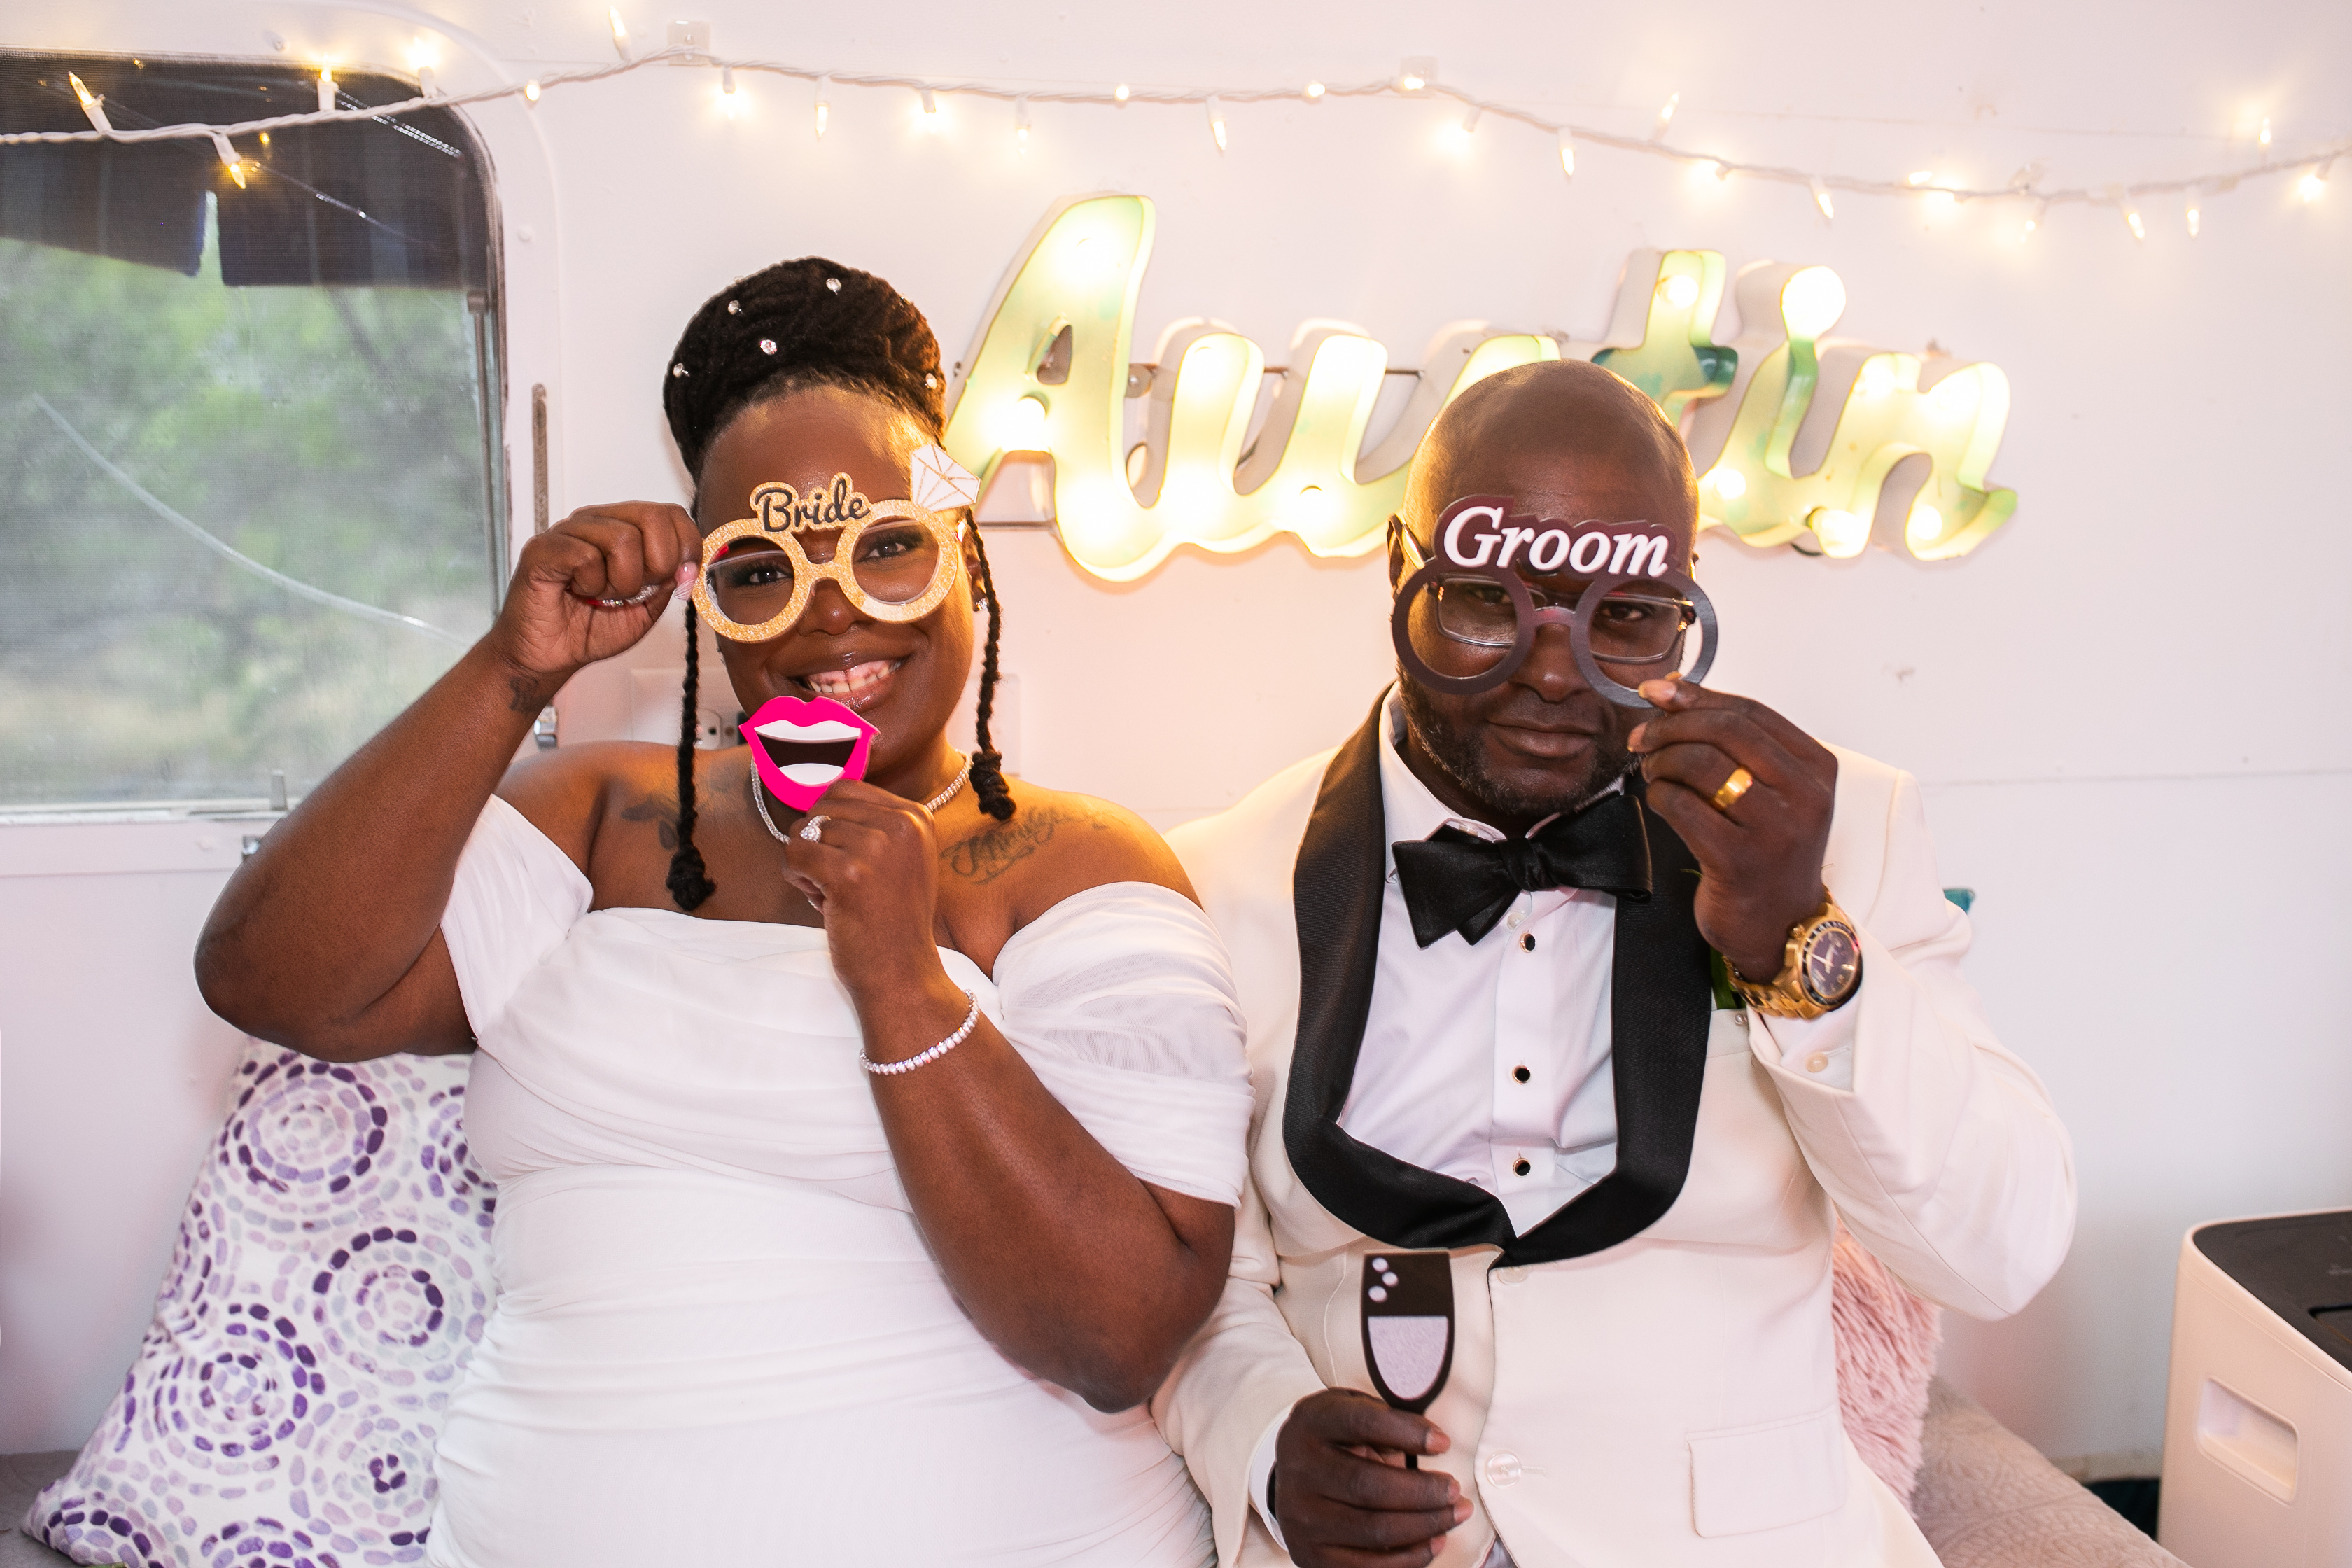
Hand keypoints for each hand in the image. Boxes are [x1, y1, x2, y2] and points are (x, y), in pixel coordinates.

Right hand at [487, 502, 702, 685]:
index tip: (679, 577)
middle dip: (657, 564)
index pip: (670, 513)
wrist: (547, 656)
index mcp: (623, 529)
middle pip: (651, 517)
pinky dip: (591, 584)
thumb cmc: (588, 629)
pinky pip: (586, 556)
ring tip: (601, 594)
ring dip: (621, 581)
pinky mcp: (544, 548)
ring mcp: (569, 532)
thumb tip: (686, 565)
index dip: (686, 545)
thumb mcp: (645, 609)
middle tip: (634, 590)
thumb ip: (667, 583)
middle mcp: (597, 523)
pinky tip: (579, 592)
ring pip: (622, 538)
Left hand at [778, 779, 955, 1013]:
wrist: (902, 972)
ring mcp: (876, 847)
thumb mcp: (900, 858)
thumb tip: (816, 799)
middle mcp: (901, 825)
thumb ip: (871, 823)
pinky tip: (820, 898)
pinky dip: (795, 876)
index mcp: (916, 816)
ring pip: (804, 830)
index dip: (830, 822)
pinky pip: (793, 854)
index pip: (846, 789)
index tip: (847, 857)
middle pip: (823, 807)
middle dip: (816, 841)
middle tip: (837, 877)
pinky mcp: (849, 874)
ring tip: (832, 891)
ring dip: (806, 862)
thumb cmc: (893, 919)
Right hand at [1272, 1390, 1469, 1566]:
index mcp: (1310, 1423)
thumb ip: (1386, 1421)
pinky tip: (1435, 1541)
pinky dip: (1410, 1558)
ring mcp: (1301, 1517)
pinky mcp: (1310, 1555)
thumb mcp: (1353, 1412)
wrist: (1292, 1478)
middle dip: (1423, 1491)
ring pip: (1375, 1529)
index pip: (1361, 1423)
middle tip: (1454, 1489)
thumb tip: (1435, 1443)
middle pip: (1369, 1486)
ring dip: (1426, 1525)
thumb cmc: (1337, 1440)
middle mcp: (1299, 1470)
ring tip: (1455, 1513)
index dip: (1406, 1432)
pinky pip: (1369, 1567)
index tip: (1443, 1443)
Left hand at [1628, 677, 1837, 979]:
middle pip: (1725, 731)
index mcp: (1816, 768)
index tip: (1658, 693)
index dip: (1697, 696)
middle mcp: (1805, 795)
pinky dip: (1660, 795)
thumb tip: (1674, 691)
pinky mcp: (1739, 860)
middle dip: (1672, 725)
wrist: (1780, 924)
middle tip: (1643, 736)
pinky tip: (1659, 799)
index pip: (1751, 712)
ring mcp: (1775, 829)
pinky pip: (1683, 807)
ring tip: (1651, 770)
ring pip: (1702, 764)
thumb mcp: (1770, 791)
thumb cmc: (1768, 851)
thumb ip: (1734, 743)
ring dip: (1662, 760)